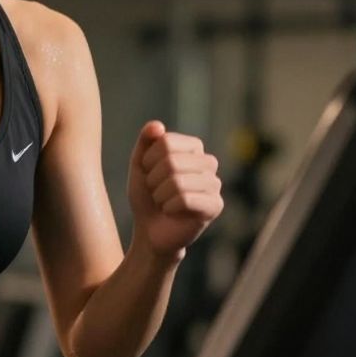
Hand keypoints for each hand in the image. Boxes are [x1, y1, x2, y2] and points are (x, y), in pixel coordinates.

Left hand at [127, 120, 223, 262]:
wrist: (150, 230)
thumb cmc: (147, 195)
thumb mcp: (140, 165)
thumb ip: (146, 142)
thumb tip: (157, 125)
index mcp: (193, 147)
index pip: (165, 141)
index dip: (148, 160)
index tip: (149, 173)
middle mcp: (208, 162)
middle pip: (171, 161)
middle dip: (154, 180)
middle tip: (156, 191)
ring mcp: (215, 184)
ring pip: (177, 182)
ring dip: (160, 195)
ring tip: (164, 202)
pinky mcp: (215, 206)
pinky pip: (185, 200)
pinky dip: (169, 208)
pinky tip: (173, 212)